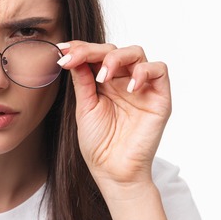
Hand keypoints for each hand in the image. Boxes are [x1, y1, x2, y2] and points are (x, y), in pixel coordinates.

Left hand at [56, 42, 171, 188]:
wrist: (113, 171)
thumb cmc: (99, 144)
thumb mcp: (84, 108)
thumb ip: (82, 81)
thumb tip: (73, 55)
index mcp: (105, 82)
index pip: (95, 55)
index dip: (79, 48)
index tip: (60, 51)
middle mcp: (124, 81)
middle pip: (113, 49)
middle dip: (91, 51)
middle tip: (74, 59)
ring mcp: (142, 87)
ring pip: (136, 53)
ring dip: (116, 58)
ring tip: (102, 77)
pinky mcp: (160, 97)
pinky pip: (159, 70)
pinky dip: (144, 72)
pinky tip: (128, 87)